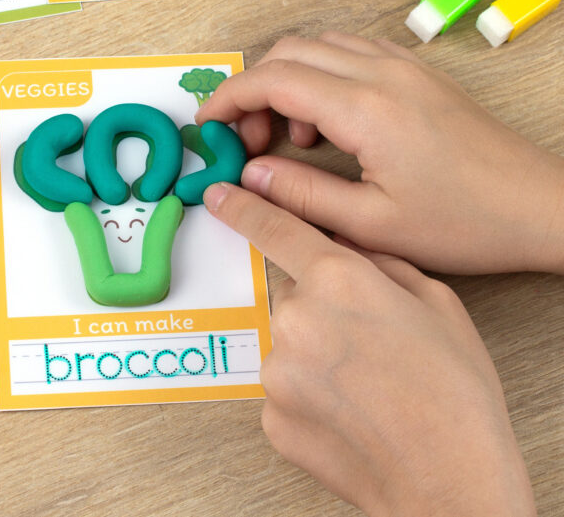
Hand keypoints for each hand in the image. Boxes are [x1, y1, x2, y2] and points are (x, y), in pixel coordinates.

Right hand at [197, 32, 563, 274]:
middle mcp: (383, 74)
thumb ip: (298, 196)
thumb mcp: (369, 224)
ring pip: (318, 47)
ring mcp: (403, 68)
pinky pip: (350, 54)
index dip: (230, 99)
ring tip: (291, 140)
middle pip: (289, 53)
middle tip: (250, 143)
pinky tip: (329, 125)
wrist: (537, 207)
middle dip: (254, 91)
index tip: (209, 126)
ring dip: (288, 82)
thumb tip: (248, 177)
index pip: (273, 80)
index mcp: (366, 109)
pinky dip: (320, 77)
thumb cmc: (465, 221)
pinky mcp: (416, 75)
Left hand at [204, 183, 535, 516]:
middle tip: (365, 341)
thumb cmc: (454, 390)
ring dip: (314, 353)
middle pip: (291, 295)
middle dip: (319, 307)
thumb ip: (380, 264)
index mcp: (337, 279)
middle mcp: (295, 319)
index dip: (243, 208)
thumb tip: (346, 249)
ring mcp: (276, 371)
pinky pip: (283, 388)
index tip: (218, 196)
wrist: (449, 477)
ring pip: (288, 344)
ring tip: (365, 383)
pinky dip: (308, 394)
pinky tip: (348, 410)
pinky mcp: (270, 415)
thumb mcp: (436, 302)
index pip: (275, 230)